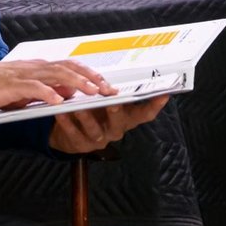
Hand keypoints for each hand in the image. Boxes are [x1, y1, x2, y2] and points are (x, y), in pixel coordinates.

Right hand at [0, 59, 112, 111]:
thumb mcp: (25, 90)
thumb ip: (46, 90)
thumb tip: (66, 94)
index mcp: (38, 68)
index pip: (70, 67)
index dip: (90, 74)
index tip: (106, 85)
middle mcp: (35, 68)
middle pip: (70, 68)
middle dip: (91, 78)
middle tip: (108, 89)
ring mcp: (25, 75)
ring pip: (57, 75)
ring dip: (77, 83)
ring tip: (92, 93)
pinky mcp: (12, 85)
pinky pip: (34, 88)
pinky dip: (48, 94)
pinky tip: (59, 102)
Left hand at [51, 94, 168, 152]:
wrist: (70, 133)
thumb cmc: (93, 113)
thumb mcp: (107, 103)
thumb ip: (111, 94)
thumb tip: (116, 80)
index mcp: (126, 118)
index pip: (145, 114)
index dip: (155, 105)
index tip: (164, 94)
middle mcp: (116, 130)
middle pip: (120, 121)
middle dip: (116, 111)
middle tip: (113, 101)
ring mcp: (99, 139)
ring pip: (94, 129)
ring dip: (86, 117)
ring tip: (78, 107)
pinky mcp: (81, 146)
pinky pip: (74, 134)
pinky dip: (67, 123)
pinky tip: (62, 113)